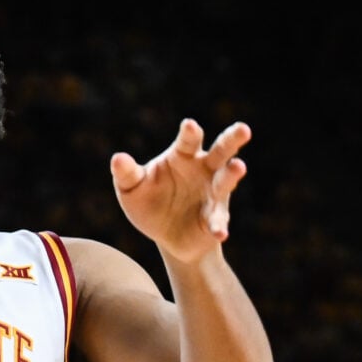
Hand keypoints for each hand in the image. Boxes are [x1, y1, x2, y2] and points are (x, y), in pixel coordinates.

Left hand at [110, 119, 251, 265]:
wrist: (166, 235)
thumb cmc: (149, 202)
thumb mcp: (132, 189)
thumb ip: (126, 174)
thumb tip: (117, 159)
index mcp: (183, 155)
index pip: (188, 140)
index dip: (190, 132)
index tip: (189, 125)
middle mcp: (204, 170)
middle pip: (221, 150)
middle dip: (232, 139)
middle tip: (243, 130)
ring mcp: (214, 193)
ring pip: (227, 180)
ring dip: (233, 174)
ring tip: (239, 167)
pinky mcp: (216, 218)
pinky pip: (218, 220)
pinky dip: (218, 225)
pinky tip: (220, 233)